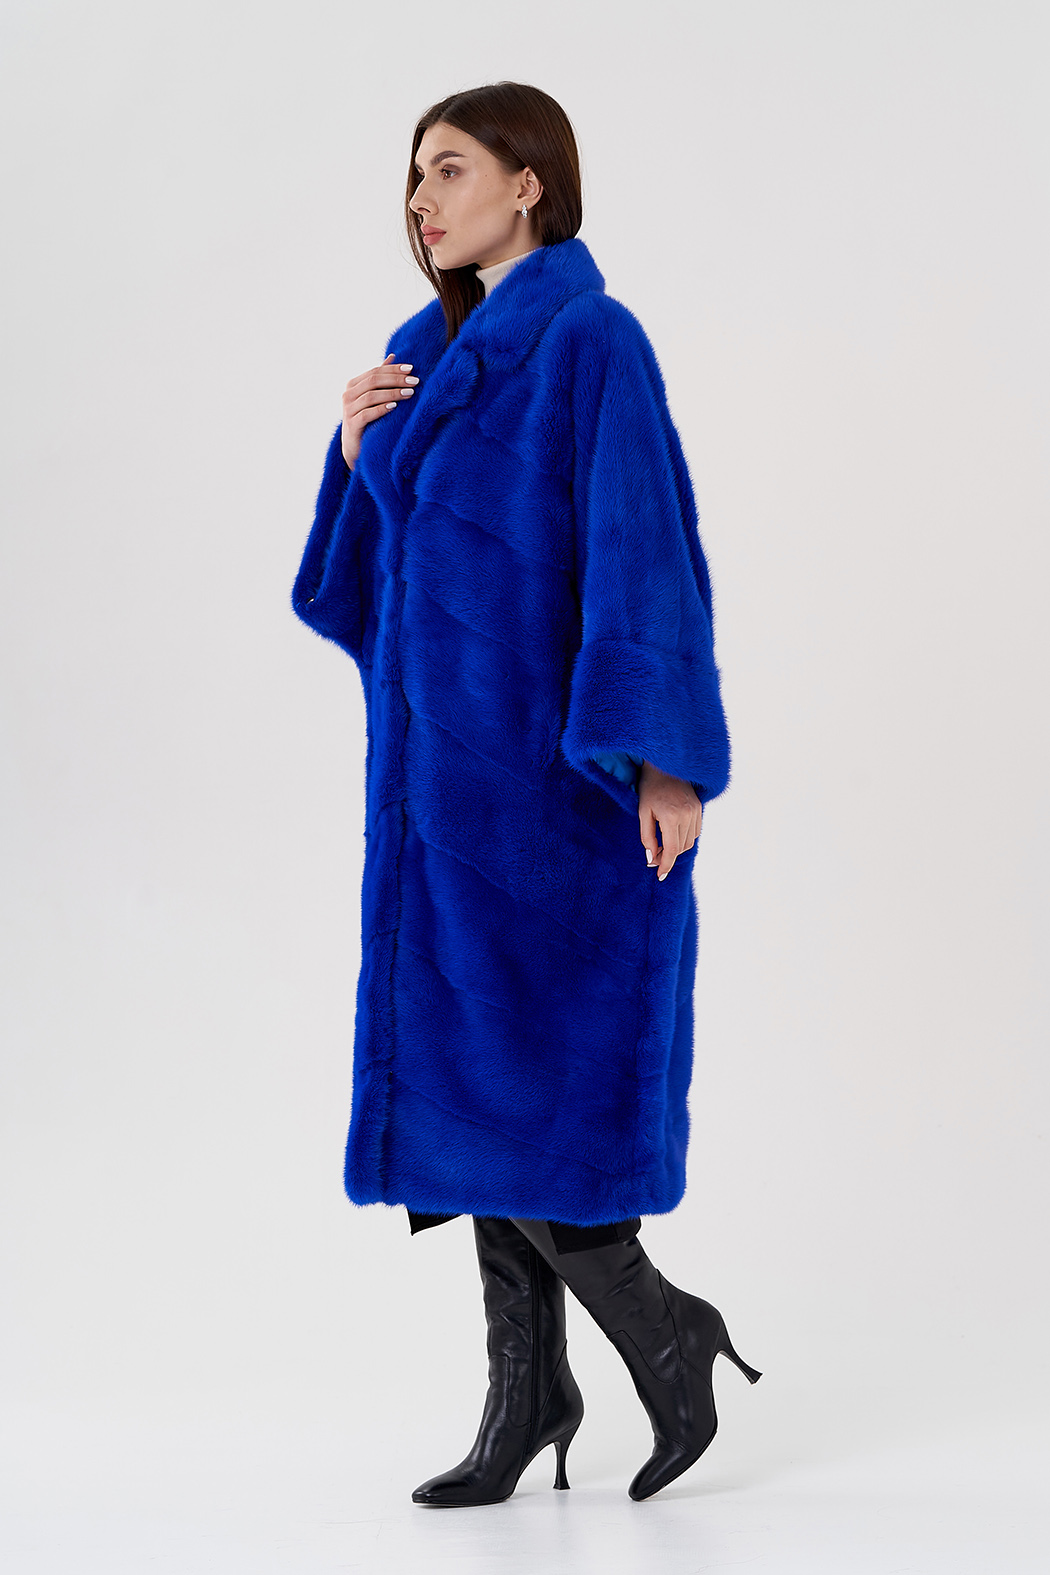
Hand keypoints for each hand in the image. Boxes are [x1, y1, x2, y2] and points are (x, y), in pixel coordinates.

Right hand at [341, 353, 419, 469]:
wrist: (355, 448)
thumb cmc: (367, 420)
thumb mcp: (373, 397)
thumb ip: (380, 378)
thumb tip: (393, 356)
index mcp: (353, 385)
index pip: (375, 372)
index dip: (393, 369)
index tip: (411, 369)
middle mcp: (348, 395)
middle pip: (373, 381)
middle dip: (396, 379)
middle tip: (414, 381)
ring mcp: (348, 410)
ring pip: (371, 396)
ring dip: (392, 393)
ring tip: (410, 393)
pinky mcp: (351, 425)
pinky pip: (366, 414)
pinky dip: (381, 409)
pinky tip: (394, 407)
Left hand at [637, 761, 701, 881]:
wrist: (665, 765)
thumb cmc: (649, 788)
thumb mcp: (643, 812)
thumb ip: (647, 837)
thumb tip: (651, 858)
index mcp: (671, 816)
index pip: (672, 850)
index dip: (665, 865)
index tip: (660, 875)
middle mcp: (687, 815)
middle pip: (681, 848)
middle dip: (668, 857)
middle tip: (654, 858)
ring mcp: (696, 811)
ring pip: (689, 842)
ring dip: (676, 848)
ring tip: (662, 845)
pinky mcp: (700, 808)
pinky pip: (695, 832)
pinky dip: (685, 838)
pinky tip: (673, 833)